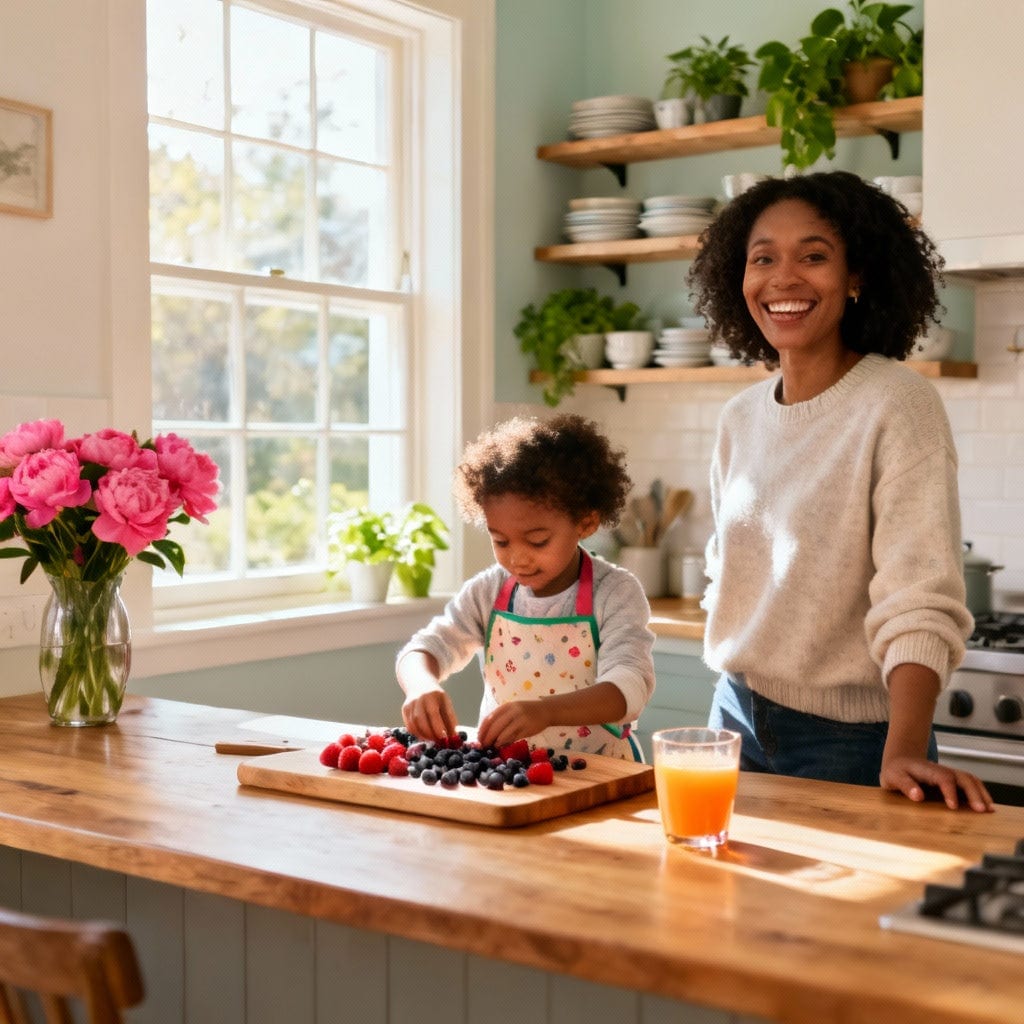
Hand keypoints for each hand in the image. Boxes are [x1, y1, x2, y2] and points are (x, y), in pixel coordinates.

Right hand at [401, 688, 458, 742]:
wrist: (420, 684)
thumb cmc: (437, 698)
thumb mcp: (446, 703)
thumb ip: (450, 719)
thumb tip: (454, 737)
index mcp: (433, 695)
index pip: (434, 713)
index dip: (438, 727)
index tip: (445, 738)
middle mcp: (420, 699)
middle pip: (421, 720)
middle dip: (430, 734)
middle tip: (439, 741)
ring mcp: (411, 704)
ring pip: (414, 724)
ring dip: (424, 736)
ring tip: (433, 740)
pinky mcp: (405, 710)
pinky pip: (409, 726)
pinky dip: (417, 734)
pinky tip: (425, 736)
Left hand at [477, 700, 550, 749]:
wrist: (546, 710)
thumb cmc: (526, 711)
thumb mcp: (513, 709)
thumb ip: (501, 718)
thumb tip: (487, 732)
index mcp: (507, 706)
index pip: (490, 718)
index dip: (482, 730)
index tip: (478, 738)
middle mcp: (513, 712)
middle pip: (495, 727)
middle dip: (487, 738)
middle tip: (484, 745)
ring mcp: (521, 720)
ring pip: (504, 734)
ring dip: (496, 742)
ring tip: (493, 746)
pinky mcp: (527, 729)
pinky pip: (513, 738)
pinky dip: (506, 743)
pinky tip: (503, 745)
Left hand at [880, 755, 994, 811]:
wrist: (901, 760)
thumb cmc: (896, 770)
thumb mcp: (893, 776)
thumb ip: (905, 785)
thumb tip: (917, 796)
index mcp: (928, 770)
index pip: (943, 778)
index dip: (950, 791)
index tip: (953, 806)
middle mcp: (942, 770)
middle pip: (963, 778)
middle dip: (974, 793)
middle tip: (981, 810)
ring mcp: (949, 775)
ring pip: (970, 780)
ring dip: (981, 793)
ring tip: (989, 810)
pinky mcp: (953, 781)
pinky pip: (970, 785)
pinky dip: (980, 793)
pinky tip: (986, 806)